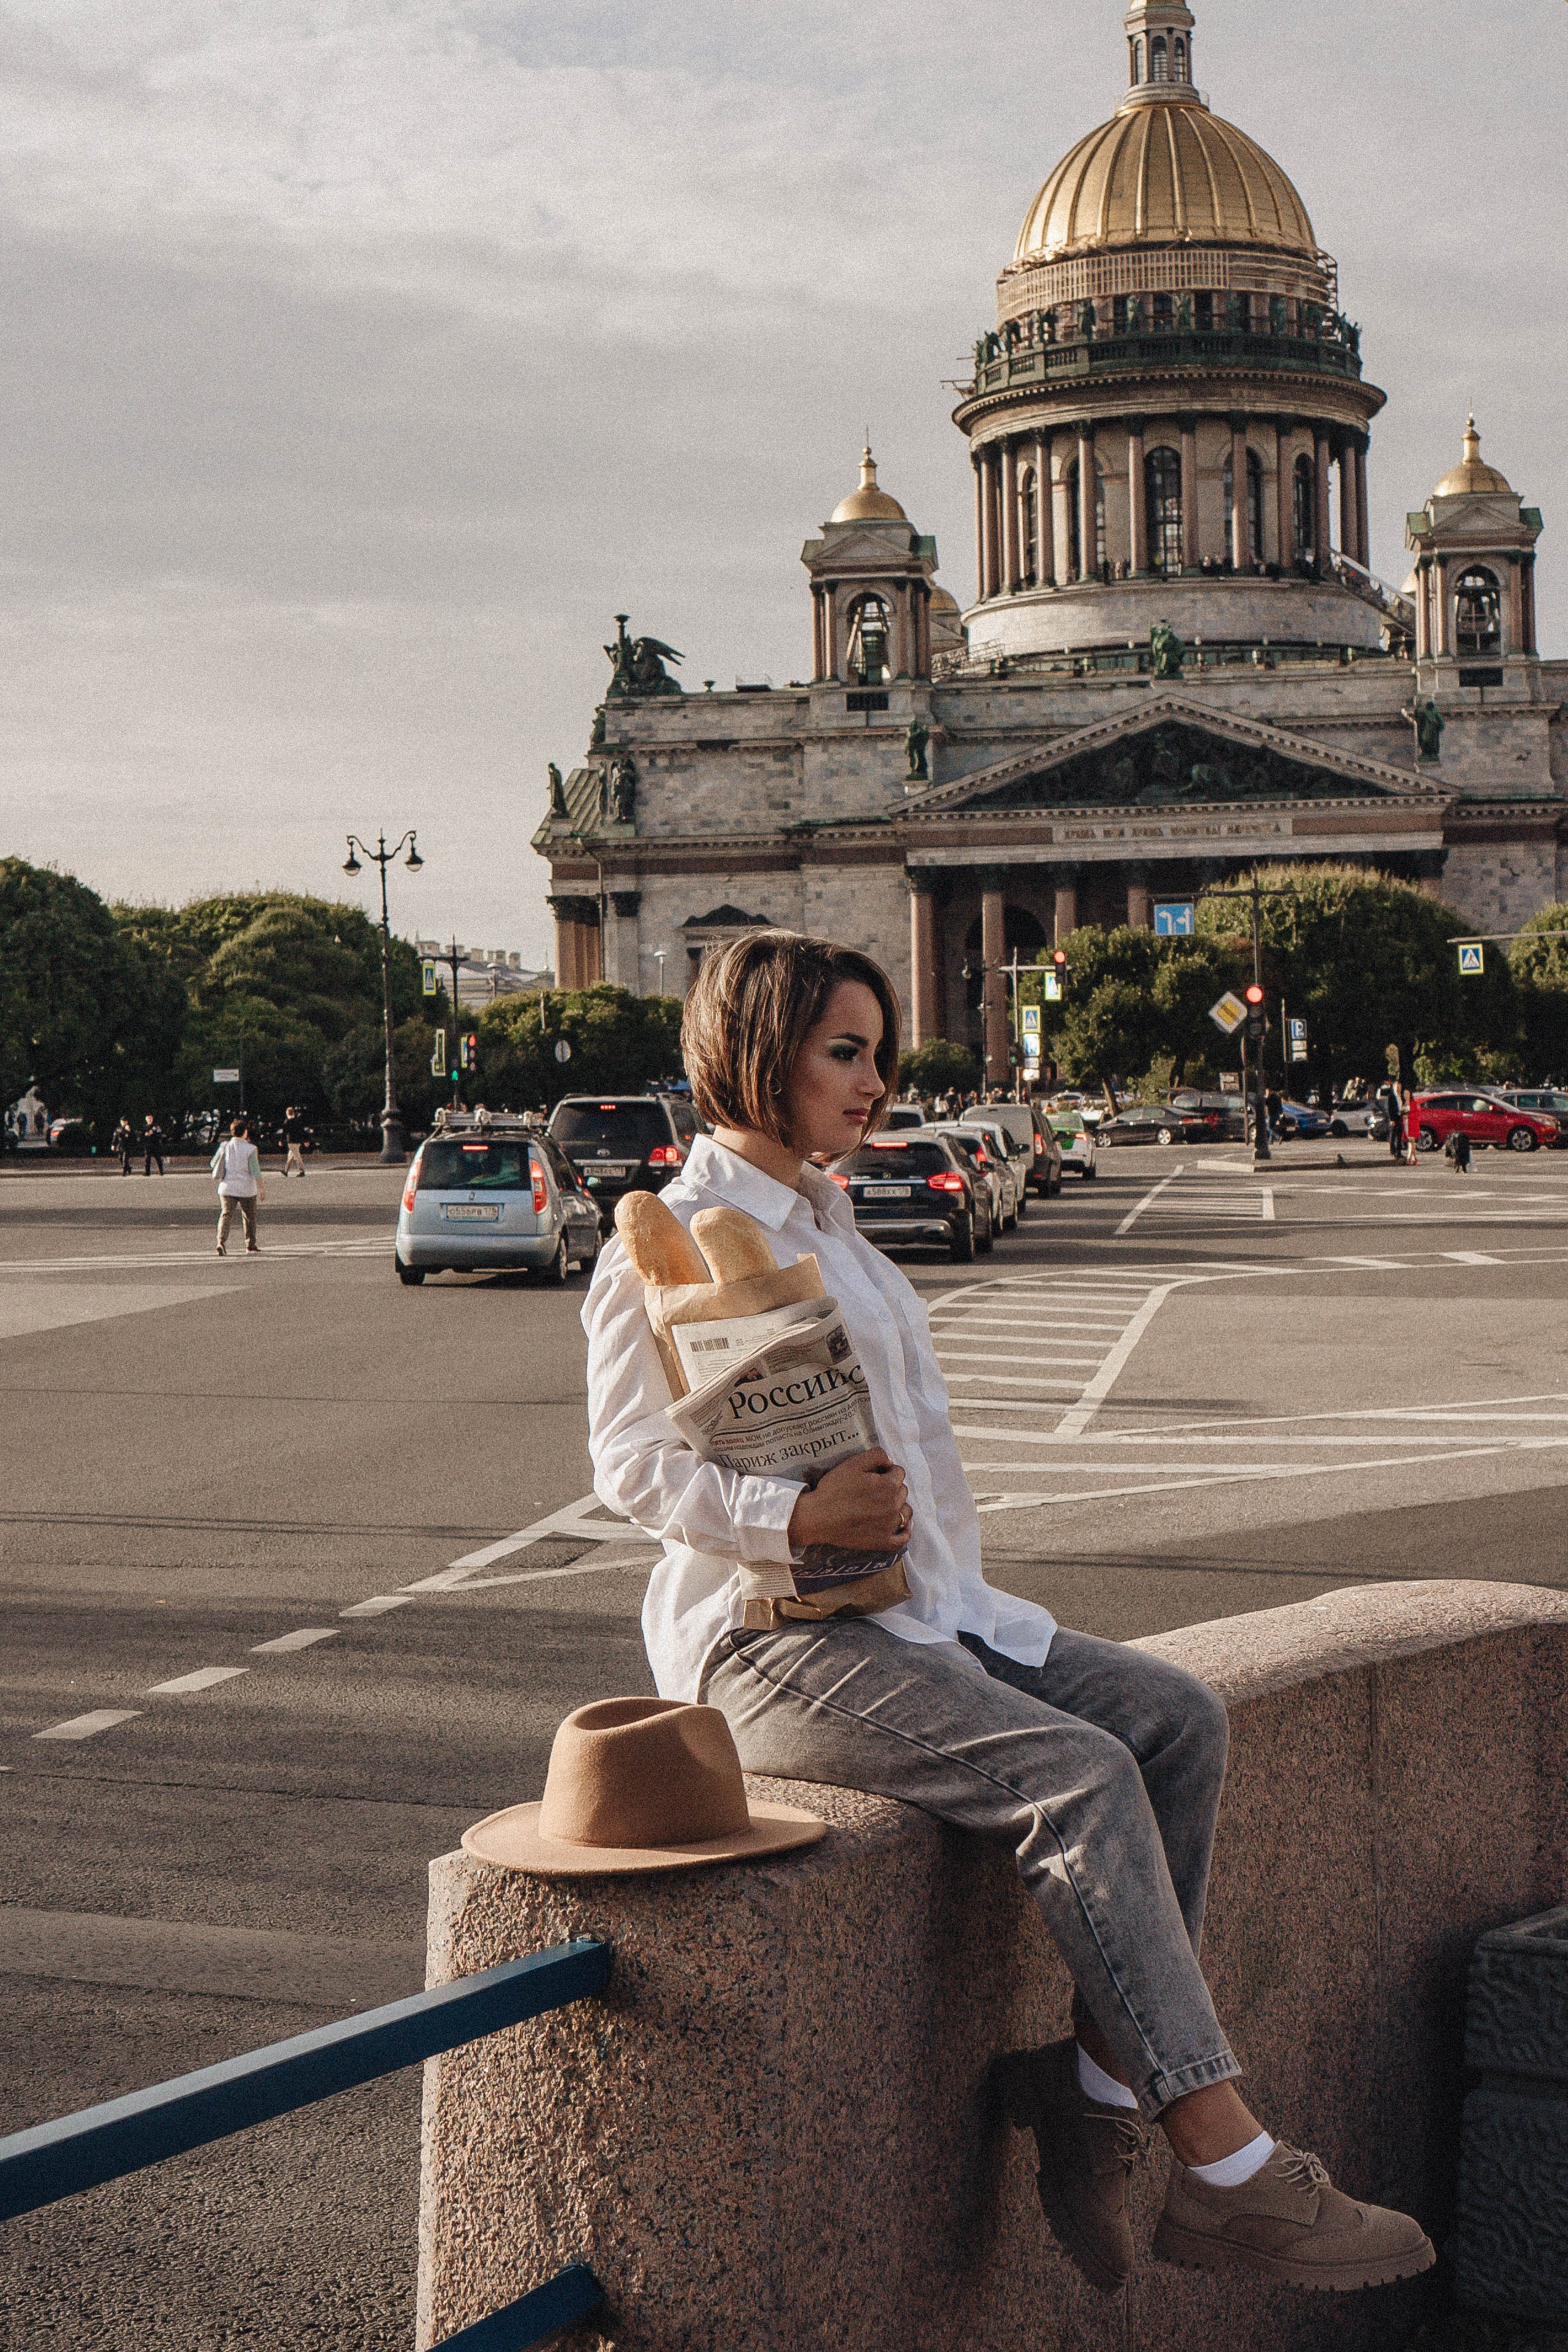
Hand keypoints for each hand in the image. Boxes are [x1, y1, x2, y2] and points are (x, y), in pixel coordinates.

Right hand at [788, 1448, 911, 1553]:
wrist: (818, 1517)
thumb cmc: (833, 1489)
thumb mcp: (853, 1463)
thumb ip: (876, 1455)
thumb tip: (890, 1462)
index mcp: (888, 1485)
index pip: (899, 1473)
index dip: (887, 1471)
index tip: (875, 1475)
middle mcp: (893, 1506)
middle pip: (902, 1491)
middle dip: (892, 1487)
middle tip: (873, 1489)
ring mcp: (889, 1525)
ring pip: (906, 1512)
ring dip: (900, 1506)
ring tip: (884, 1505)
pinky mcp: (882, 1541)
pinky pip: (903, 1538)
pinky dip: (905, 1531)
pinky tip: (903, 1526)